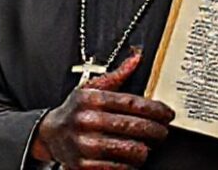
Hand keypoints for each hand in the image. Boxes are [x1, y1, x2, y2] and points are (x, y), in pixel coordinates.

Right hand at [32, 52, 173, 168]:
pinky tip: (132, 159)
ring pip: (131, 149)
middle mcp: (87, 121)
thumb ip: (116, 75)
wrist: (50, 134)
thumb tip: (136, 58)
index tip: (167, 113)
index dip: (155, 109)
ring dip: (145, 149)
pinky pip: (120, 167)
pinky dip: (131, 165)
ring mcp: (86, 145)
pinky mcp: (85, 164)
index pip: (131, 103)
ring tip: (147, 145)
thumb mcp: (91, 88)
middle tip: (163, 131)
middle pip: (135, 126)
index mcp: (91, 99)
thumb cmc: (75, 110)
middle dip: (156, 130)